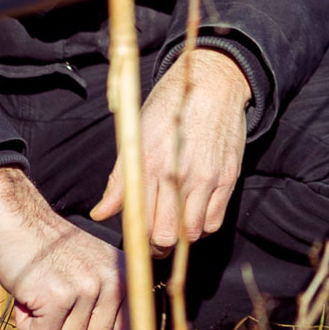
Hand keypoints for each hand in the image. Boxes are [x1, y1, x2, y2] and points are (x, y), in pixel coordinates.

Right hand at [0, 167, 128, 329]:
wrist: (15, 218)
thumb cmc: (49, 252)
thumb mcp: (89, 274)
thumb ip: (111, 310)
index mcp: (125, 276)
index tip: (79, 321)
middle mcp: (113, 281)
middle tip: (54, 302)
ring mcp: (86, 288)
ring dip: (45, 326)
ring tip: (41, 292)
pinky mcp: (57, 297)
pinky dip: (28, 324)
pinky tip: (28, 294)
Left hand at [91, 47, 249, 256]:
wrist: (213, 83)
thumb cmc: (169, 107)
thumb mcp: (137, 136)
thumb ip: (119, 179)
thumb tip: (100, 213)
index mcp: (150, 164)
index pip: (140, 223)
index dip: (136, 241)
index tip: (135, 242)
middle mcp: (178, 175)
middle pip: (166, 237)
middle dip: (157, 246)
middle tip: (154, 241)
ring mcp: (206, 178)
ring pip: (191, 234)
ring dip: (181, 239)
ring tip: (174, 229)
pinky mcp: (228, 178)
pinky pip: (214, 221)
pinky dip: (202, 228)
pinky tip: (193, 218)